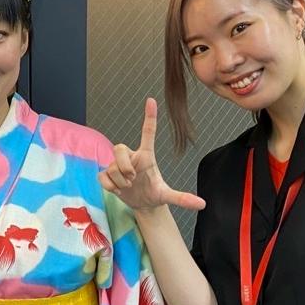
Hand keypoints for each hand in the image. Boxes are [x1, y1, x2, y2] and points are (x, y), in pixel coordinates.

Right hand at [98, 98, 204, 212]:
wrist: (142, 204)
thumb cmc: (154, 193)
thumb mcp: (167, 196)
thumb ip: (182, 198)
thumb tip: (201, 204)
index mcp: (146, 156)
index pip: (148, 132)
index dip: (149, 117)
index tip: (151, 100)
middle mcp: (131, 157)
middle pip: (119, 148)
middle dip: (124, 166)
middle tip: (132, 179)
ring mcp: (117, 165)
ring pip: (112, 167)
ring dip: (120, 181)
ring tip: (128, 187)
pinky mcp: (107, 174)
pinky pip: (102, 176)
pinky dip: (110, 186)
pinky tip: (117, 189)